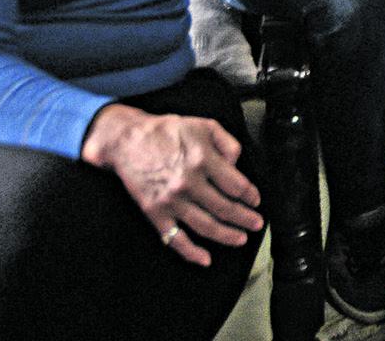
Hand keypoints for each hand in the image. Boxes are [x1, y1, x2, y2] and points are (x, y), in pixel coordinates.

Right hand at [81, 104, 263, 266]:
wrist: (128, 141)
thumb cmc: (167, 131)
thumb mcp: (204, 125)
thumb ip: (228, 143)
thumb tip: (238, 165)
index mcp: (203, 159)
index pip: (237, 185)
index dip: (250, 195)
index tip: (255, 200)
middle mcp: (189, 182)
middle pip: (225, 209)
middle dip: (245, 219)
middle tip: (257, 224)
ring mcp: (172, 201)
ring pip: (206, 226)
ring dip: (228, 236)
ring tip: (241, 239)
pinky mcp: (156, 213)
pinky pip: (175, 239)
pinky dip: (191, 253)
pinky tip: (206, 259)